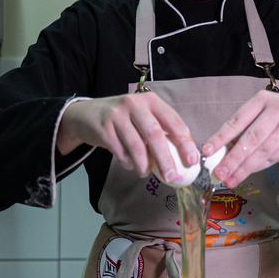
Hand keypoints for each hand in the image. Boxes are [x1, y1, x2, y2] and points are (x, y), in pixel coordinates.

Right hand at [56, 94, 200, 179]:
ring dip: (144, 165)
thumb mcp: (143, 116)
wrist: (86, 115)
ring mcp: (117, 115)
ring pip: (136, 146)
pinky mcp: (104, 128)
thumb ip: (161, 131)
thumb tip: (184, 157)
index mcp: (151, 101)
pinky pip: (120, 152)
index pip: (173, 121)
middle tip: (172, 177)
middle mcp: (134, 104)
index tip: (192, 161)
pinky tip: (130, 165)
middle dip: (166, 159)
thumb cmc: (123, 119)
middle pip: (155, 135)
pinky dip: (128, 163)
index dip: (185, 142)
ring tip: (145, 173)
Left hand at [202, 91, 278, 186]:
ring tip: (230, 179)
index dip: (220, 137)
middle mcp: (275, 111)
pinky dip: (257, 167)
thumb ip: (245, 127)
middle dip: (232, 159)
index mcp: (261, 100)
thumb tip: (221, 150)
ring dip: (244, 168)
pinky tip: (245, 174)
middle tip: (219, 173)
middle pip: (250, 139)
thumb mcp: (264, 112)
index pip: (237, 121)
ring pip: (261, 151)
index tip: (207, 151)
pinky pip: (271, 158)